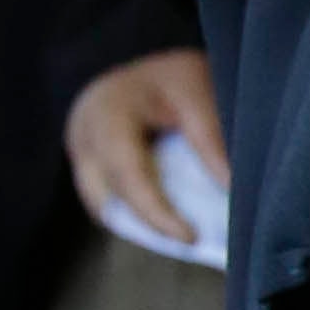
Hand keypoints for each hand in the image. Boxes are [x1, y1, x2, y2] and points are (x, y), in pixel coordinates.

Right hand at [63, 48, 227, 240]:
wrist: (147, 69)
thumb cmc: (173, 77)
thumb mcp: (197, 93)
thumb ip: (209, 139)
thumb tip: (231, 191)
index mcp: (109, 109)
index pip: (127, 171)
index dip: (156, 212)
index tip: (190, 237)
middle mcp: (83, 131)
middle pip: (108, 195)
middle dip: (148, 224)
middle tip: (189, 240)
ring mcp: (78, 148)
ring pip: (102, 205)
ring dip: (137, 223)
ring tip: (179, 231)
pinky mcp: (84, 164)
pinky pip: (106, 201)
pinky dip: (133, 213)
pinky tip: (165, 217)